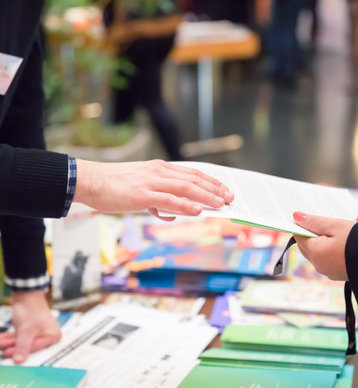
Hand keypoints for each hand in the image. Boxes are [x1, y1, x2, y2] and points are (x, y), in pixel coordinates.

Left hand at [0, 290, 60, 363]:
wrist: (26, 295)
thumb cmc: (31, 309)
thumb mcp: (27, 330)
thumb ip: (23, 346)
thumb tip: (18, 361)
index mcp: (53, 336)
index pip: (36, 350)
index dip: (21, 352)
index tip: (8, 353)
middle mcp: (48, 336)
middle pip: (29, 348)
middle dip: (13, 347)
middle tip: (2, 347)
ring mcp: (39, 334)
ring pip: (21, 344)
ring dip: (9, 343)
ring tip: (1, 341)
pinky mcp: (30, 332)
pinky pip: (19, 339)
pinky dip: (10, 339)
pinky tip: (2, 338)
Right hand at [74, 159, 233, 218]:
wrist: (91, 180)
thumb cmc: (114, 185)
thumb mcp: (140, 187)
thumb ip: (158, 199)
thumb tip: (170, 213)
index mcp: (160, 168)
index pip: (191, 173)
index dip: (210, 180)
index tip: (223, 188)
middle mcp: (159, 171)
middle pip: (194, 178)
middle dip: (214, 188)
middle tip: (229, 197)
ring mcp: (151, 182)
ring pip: (186, 187)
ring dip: (206, 196)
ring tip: (221, 204)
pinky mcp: (142, 194)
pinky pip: (168, 199)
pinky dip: (185, 205)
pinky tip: (197, 210)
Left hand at [292, 212, 354, 279]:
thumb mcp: (335, 226)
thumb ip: (314, 222)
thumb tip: (295, 217)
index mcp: (315, 253)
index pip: (299, 236)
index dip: (300, 225)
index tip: (303, 217)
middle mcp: (318, 265)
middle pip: (306, 246)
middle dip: (309, 234)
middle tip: (316, 221)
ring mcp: (328, 271)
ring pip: (316, 253)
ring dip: (319, 242)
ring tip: (328, 230)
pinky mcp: (337, 274)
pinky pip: (326, 259)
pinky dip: (327, 250)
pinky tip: (336, 241)